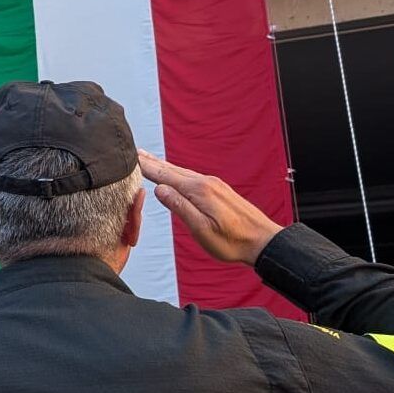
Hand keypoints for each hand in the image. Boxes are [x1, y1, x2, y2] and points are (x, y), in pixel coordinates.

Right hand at [138, 150, 282, 264]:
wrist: (263, 240)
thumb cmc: (232, 240)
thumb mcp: (201, 229)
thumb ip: (180, 207)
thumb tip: (159, 189)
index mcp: (199, 191)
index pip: (165, 176)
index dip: (146, 167)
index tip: (130, 158)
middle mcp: (206, 182)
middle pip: (172, 169)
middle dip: (152, 162)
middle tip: (134, 152)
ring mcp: (214, 185)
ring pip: (182, 172)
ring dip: (164, 166)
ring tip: (149, 159)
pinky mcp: (219, 190)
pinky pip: (191, 176)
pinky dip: (177, 172)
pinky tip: (174, 174)